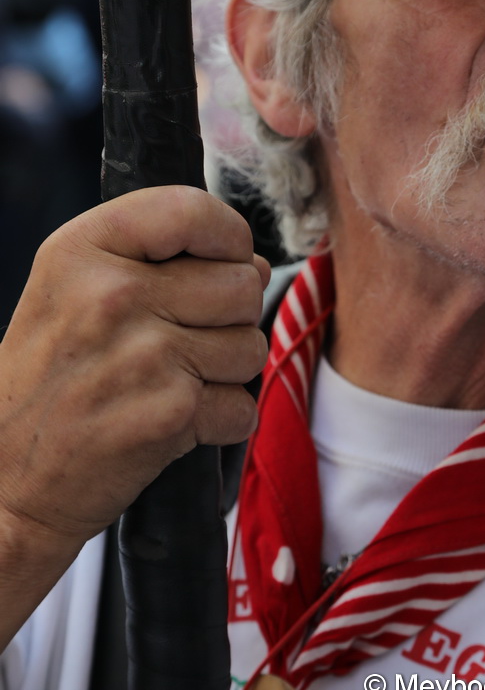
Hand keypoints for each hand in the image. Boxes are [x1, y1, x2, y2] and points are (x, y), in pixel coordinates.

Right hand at [0, 187, 269, 552]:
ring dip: (226, 370)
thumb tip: (254, 263)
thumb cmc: (48, 379)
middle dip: (229, 314)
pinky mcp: (171, 415)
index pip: (192, 209)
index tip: (219, 259)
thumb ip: (160, 259)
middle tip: (181, 339)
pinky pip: (244, 405)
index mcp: (82, 251)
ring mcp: (145, 356)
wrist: (7, 480)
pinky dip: (222, 421)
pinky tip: (176, 420)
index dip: (226, 235)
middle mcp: (113, 296)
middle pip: (241, 282)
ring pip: (251, 344)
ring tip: (173, 380)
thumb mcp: (72, 288)